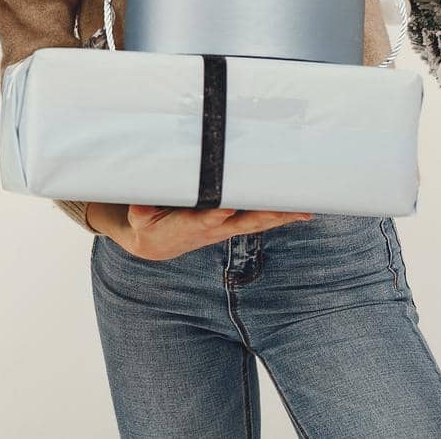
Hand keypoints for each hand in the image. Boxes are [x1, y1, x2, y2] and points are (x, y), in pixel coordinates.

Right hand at [90, 202, 312, 261]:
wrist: (157, 243)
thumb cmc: (147, 224)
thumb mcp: (138, 216)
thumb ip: (141, 207)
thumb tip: (143, 197)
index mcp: (189, 226)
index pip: (204, 220)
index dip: (215, 217)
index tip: (225, 210)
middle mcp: (213, 229)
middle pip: (241, 222)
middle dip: (261, 215)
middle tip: (280, 208)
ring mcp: (226, 228)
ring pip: (257, 222)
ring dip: (279, 217)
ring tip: (302, 209)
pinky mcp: (232, 224)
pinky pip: (260, 220)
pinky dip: (281, 216)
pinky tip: (303, 211)